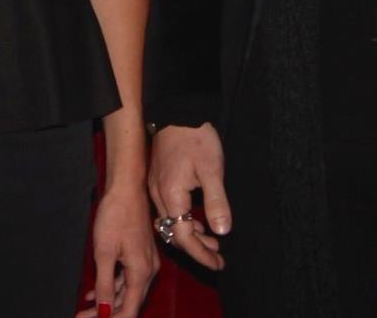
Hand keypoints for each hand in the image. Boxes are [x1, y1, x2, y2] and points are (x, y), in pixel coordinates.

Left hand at [77, 183, 157, 317]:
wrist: (126, 187)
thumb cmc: (116, 215)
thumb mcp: (105, 252)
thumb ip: (106, 284)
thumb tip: (104, 312)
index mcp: (142, 273)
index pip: (129, 310)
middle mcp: (148, 271)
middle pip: (128, 303)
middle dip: (106, 313)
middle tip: (82, 316)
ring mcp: (146, 262)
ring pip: (127, 291)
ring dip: (108, 301)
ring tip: (85, 307)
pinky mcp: (140, 254)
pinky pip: (127, 278)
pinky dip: (112, 287)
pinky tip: (95, 291)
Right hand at [147, 123, 229, 271]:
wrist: (179, 112)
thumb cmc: (197, 138)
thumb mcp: (213, 170)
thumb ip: (217, 202)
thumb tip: (222, 231)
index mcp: (171, 195)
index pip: (183, 235)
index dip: (201, 253)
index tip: (218, 264)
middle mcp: (158, 195)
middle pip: (174, 233)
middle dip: (196, 248)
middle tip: (218, 258)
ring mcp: (155, 188)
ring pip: (170, 223)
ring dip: (190, 235)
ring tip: (212, 243)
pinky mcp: (158, 181)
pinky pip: (168, 211)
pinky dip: (183, 221)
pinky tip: (197, 221)